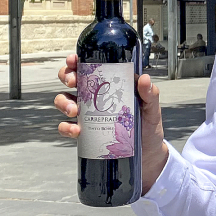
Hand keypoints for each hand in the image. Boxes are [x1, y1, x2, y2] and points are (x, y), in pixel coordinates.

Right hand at [54, 54, 170, 192]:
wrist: (146, 155)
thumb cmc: (149, 127)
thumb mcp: (152, 109)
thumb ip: (150, 94)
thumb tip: (145, 79)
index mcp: (108, 85)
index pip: (89, 67)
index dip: (76, 61)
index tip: (74, 60)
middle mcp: (94, 97)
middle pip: (71, 79)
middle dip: (66, 76)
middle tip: (73, 82)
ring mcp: (86, 114)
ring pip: (63, 100)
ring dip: (63, 102)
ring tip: (73, 110)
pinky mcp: (84, 133)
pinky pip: (66, 127)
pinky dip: (66, 127)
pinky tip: (75, 131)